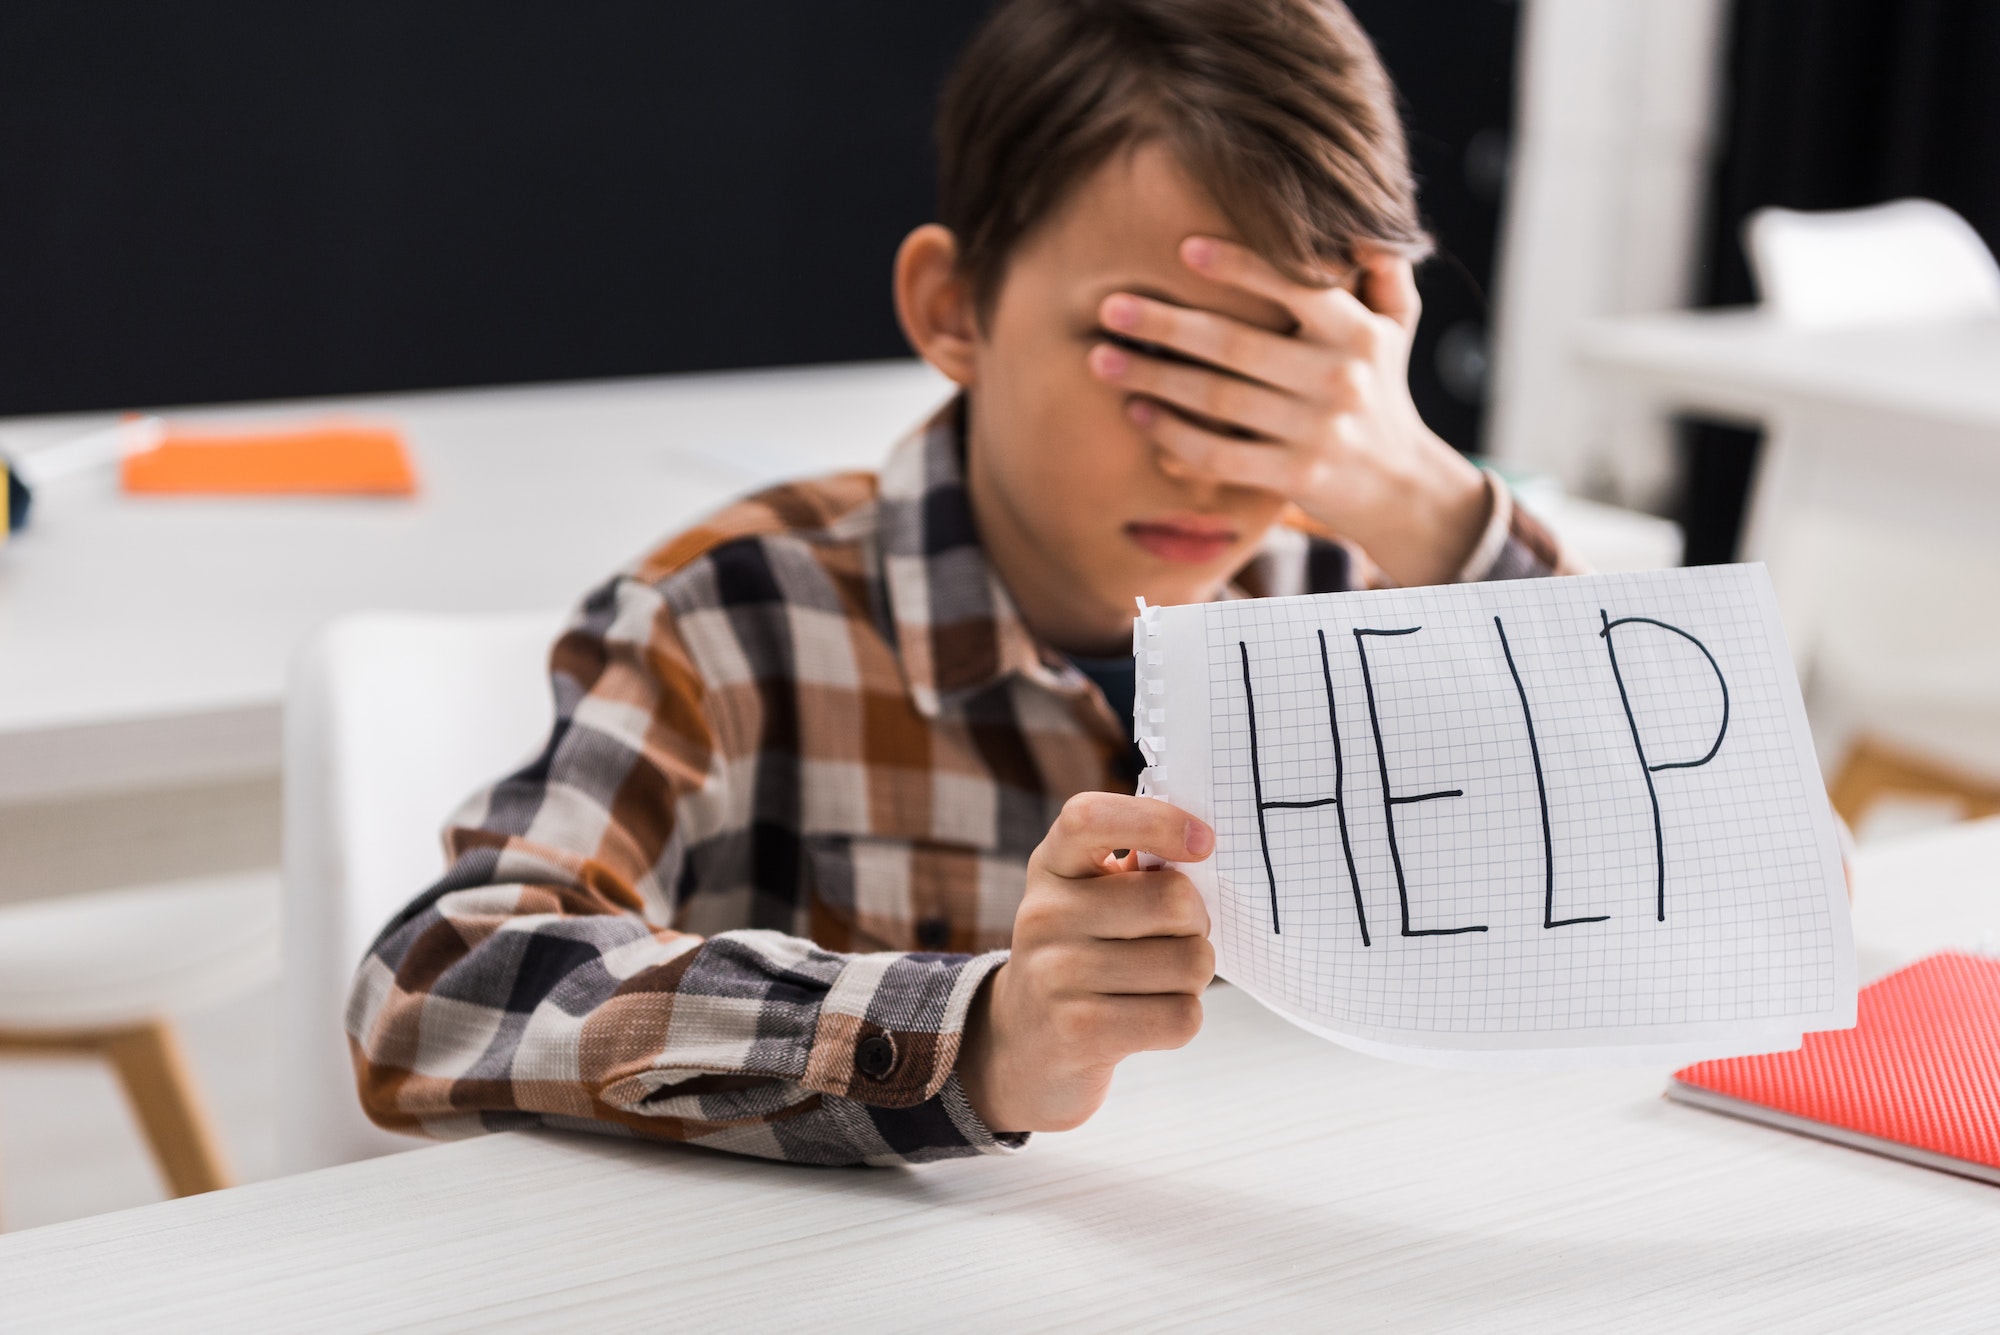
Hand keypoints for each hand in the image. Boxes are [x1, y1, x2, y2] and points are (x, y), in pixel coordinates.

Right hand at [958, 792, 1215, 1133]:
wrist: (1024, 1043)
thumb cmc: (1082, 955)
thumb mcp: (1089, 898)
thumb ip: (1138, 870)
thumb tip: (1204, 854)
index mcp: (1052, 866)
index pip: (1091, 818)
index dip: (1156, 820)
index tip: (1204, 842)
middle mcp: (1044, 914)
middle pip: (1175, 899)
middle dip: (1198, 924)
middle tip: (1178, 938)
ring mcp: (1056, 974)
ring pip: (1189, 962)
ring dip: (1194, 976)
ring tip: (1159, 981)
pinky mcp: (1080, 1031)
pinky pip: (1181, 1016)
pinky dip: (1183, 1018)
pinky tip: (1149, 1016)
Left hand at [1089, 236, 1490, 586]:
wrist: (1400, 485)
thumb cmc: (1382, 386)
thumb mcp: (1396, 325)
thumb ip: (1382, 270)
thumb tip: (1361, 224)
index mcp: (1358, 331)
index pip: (1295, 286)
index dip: (1239, 266)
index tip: (1183, 249)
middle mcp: (1339, 378)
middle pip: (1235, 344)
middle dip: (1166, 323)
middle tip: (1110, 306)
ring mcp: (1316, 431)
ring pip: (1217, 399)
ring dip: (1153, 376)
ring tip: (1101, 358)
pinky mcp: (1294, 476)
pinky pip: (1219, 453)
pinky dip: (1172, 434)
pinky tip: (1136, 412)